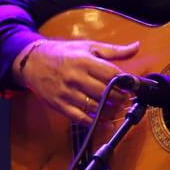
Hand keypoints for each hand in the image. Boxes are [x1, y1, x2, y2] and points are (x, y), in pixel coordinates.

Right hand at [17, 39, 139, 123]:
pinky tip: (105, 121)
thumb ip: (113, 51)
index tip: (135, 86)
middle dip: (121, 98)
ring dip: (111, 111)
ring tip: (117, 108)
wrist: (33, 61)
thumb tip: (136, 46)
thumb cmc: (64, 53)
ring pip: (95, 107)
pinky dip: (96, 122)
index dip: (127, 82)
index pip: (112, 74)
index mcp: (84, 61)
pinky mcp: (60, 105)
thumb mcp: (88, 46)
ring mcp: (67, 93)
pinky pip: (81, 118)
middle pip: (106, 93)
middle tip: (126, 98)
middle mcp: (76, 77)